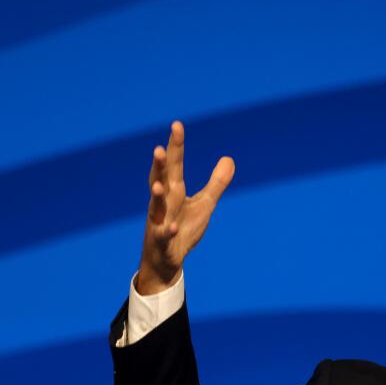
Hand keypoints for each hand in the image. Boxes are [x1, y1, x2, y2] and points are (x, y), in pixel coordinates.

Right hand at [136, 121, 234, 294]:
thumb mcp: (204, 204)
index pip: (175, 164)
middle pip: (161, 180)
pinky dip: (168, 231)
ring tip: (158, 184)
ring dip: (156, 195)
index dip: (176, 145)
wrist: (166, 259)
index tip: (177, 124)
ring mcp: (160, 221)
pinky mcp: (162, 241)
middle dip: (160, 166)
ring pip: (156, 206)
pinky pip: (163, 235)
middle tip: (159, 149)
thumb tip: (229, 158)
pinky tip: (173, 226)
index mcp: (174, 190)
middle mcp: (164, 202)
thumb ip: (216, 183)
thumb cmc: (183, 227)